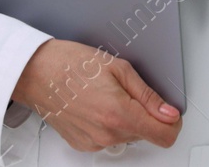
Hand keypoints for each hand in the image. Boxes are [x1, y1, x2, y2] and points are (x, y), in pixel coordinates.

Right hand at [12, 39, 181, 151]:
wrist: (36, 72)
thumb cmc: (70, 63)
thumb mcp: (118, 68)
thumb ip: (148, 95)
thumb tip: (168, 112)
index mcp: (120, 114)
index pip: (164, 136)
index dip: (172, 123)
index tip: (169, 113)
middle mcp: (107, 134)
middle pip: (145, 134)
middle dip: (143, 114)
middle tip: (126, 91)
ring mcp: (94, 142)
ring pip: (127, 136)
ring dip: (125, 119)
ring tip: (107, 94)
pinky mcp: (83, 144)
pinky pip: (108, 138)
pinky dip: (108, 124)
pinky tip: (95, 105)